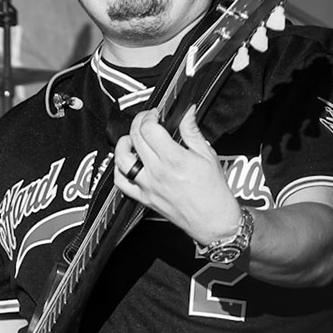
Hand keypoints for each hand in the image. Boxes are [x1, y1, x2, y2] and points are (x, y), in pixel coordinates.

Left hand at [114, 110, 241, 248]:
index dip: (150, 116)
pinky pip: (121, 183)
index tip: (156, 114)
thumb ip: (192, 131)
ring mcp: (147, 186)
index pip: (149, 129)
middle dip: (138, 123)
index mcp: (174, 159)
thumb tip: (187, 112)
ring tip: (131, 139)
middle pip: (135, 139)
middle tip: (146, 120)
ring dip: (123, 144)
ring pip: (121, 159)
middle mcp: (157, 172)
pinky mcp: (143, 198)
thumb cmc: (214, 192)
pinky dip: (118, 170)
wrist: (213, 220)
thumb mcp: (208, 155)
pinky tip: (126, 162)